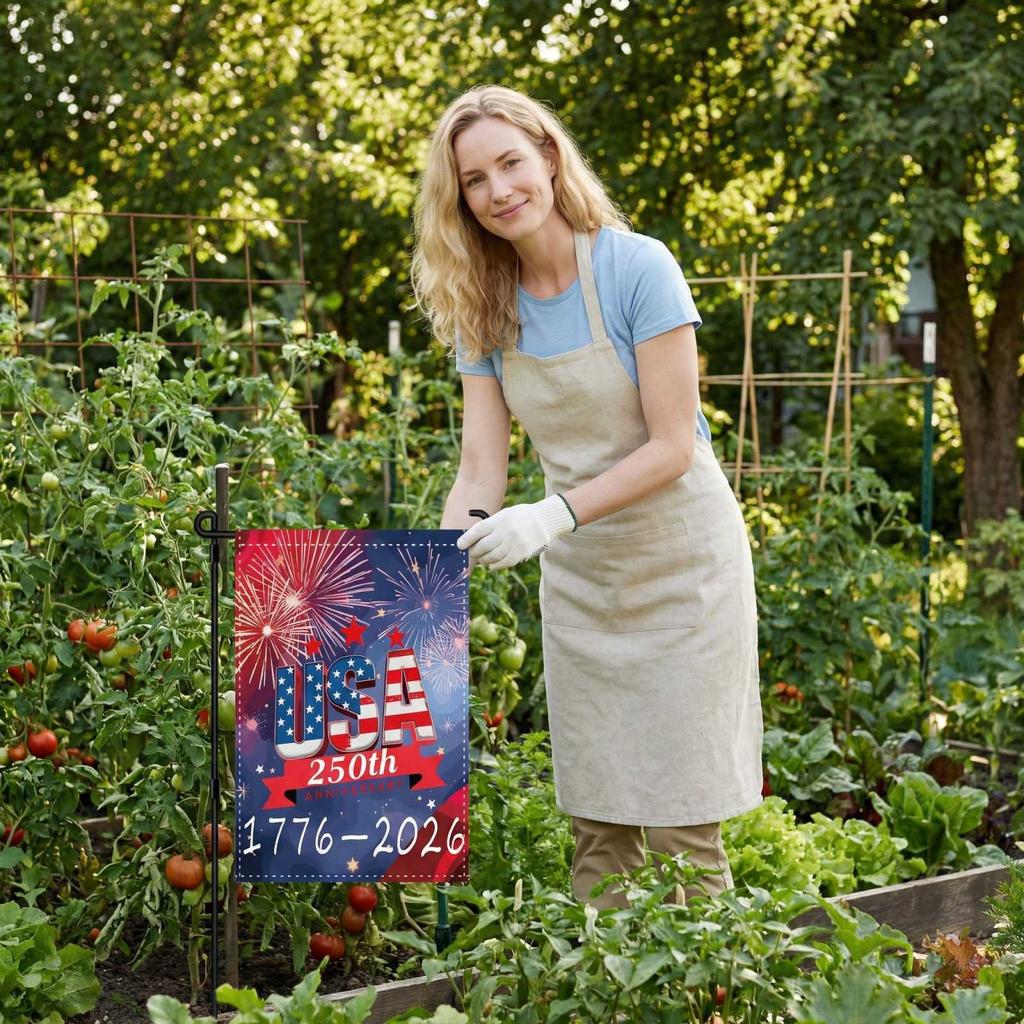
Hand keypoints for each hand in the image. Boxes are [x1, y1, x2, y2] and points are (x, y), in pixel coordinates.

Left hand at [457, 495, 575, 569]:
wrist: (545, 520)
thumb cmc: (520, 517)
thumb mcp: (505, 514)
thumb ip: (490, 526)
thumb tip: (472, 541)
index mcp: (500, 519)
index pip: (478, 531)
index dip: (467, 539)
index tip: (460, 545)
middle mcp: (506, 531)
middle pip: (483, 547)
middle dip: (474, 552)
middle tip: (472, 554)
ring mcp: (515, 543)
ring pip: (492, 557)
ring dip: (484, 560)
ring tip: (482, 559)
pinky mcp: (522, 553)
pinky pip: (504, 563)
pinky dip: (495, 565)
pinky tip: (492, 564)